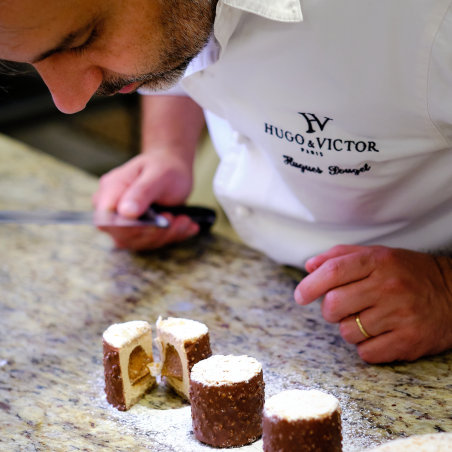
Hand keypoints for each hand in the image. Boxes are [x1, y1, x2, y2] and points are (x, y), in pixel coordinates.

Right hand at [92, 152, 198, 249]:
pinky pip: (151, 243)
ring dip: (166, 235)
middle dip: (154, 233)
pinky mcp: (138, 232)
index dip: (128, 229)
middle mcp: (112, 209)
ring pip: (139, 243)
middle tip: (174, 218)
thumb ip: (142, 192)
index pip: (105, 220)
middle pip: (123, 236)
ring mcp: (124, 223)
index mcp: (110, 190)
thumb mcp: (158, 175)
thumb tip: (126, 213)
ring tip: (184, 220)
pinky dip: (172, 237)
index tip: (155, 224)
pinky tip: (186, 226)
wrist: (173, 168)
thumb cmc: (164, 167)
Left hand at [294, 245, 451, 362]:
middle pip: (333, 305)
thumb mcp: (377, 254)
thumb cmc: (408, 273)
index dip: (310, 285)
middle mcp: (388, 286)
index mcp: (378, 261)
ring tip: (366, 319)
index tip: (300, 296)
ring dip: (348, 329)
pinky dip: (365, 347)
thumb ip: (341, 256)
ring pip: (347, 332)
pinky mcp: (409, 341)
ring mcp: (400, 315)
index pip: (333, 271)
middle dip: (329, 310)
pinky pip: (367, 353)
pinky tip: (378, 334)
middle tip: (340, 308)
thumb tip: (310, 266)